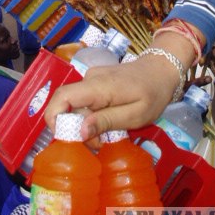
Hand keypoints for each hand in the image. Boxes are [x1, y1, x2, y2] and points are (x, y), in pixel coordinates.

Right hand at [44, 55, 177, 141]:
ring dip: (85, 125)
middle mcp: (89, 79)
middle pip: (67, 105)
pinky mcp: (95, 82)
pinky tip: (107, 124)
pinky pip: (84, 101)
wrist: (161, 70)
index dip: (54, 117)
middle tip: (98, 144)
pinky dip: (90, 116)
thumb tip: (80, 131)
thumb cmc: (152, 94)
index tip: (65, 138)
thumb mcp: (135, 115)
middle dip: (75, 129)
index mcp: (98, 86)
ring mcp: (91, 79)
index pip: (62, 97)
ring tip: (107, 136)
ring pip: (76, 105)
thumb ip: (107, 121)